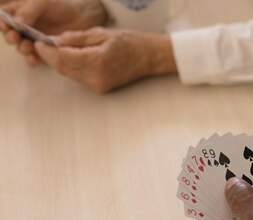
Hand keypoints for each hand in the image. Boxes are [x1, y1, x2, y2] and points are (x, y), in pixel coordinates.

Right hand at [0, 0, 105, 64]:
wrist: (81, 16)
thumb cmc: (61, 5)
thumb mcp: (43, 2)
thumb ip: (29, 11)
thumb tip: (16, 22)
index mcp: (19, 13)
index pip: (4, 18)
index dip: (3, 23)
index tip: (6, 26)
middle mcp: (24, 27)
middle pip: (11, 34)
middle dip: (11, 37)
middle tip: (16, 37)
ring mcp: (34, 40)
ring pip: (22, 47)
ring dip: (22, 48)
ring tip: (28, 46)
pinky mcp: (45, 51)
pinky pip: (35, 57)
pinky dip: (32, 59)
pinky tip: (33, 59)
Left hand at [34, 27, 175, 92]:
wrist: (148, 57)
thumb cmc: (129, 42)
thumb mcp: (101, 33)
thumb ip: (76, 38)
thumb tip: (55, 41)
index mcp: (96, 61)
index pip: (62, 58)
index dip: (46, 51)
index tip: (38, 42)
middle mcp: (95, 77)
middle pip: (62, 68)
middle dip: (50, 56)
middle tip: (44, 44)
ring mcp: (98, 85)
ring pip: (69, 73)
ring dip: (61, 61)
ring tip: (58, 48)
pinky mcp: (100, 88)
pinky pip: (78, 77)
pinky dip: (71, 67)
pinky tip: (73, 57)